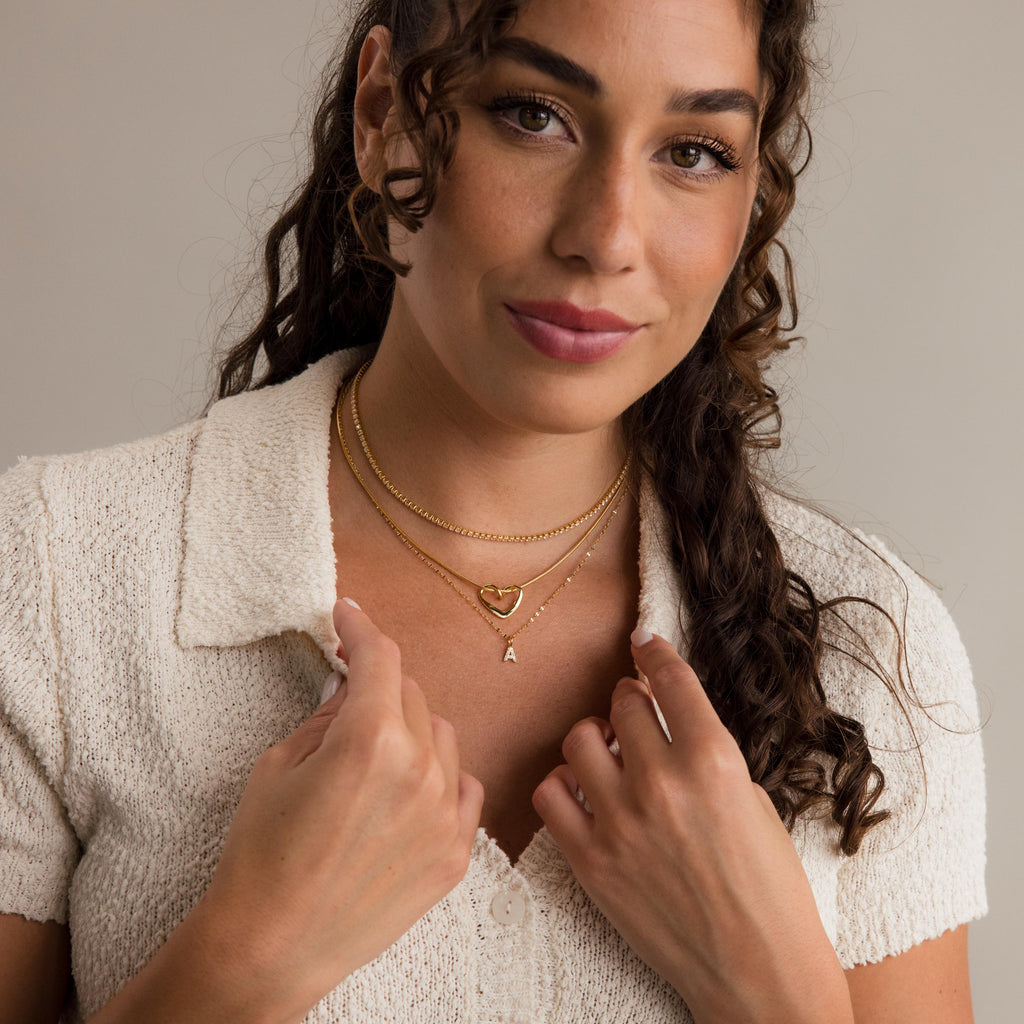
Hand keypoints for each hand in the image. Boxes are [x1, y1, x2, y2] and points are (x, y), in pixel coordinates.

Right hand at [196, 599, 483, 1021]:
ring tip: (372, 756)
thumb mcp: (279, 764)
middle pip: (411, 694)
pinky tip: (407, 789)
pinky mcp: (455, 854)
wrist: (270, 946)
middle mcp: (420, 772)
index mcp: (371, 741)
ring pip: (441, 736)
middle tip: (349, 699)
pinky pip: (464, 787)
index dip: (362, 628)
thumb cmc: (261, 854)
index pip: (381, 659)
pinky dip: (439, 776)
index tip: (349, 616)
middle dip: (379, 688)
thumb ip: (328, 714)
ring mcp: (444, 816)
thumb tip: (353, 685)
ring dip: (410, 730)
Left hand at [532, 630, 853, 1023]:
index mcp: (713, 762)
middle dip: (631, 701)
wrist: (758, 973)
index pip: (669, 678)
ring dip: (595, 738)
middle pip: (622, 704)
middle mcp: (662, 784)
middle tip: (638, 714)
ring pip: (579, 739)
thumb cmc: (770, 890)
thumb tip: (665, 715)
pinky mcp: (590, 861)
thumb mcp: (753, 801)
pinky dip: (564, 784)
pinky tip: (585, 792)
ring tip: (611, 754)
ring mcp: (620, 823)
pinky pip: (550, 793)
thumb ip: (705, 752)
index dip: (653, 653)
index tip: (643, 643)